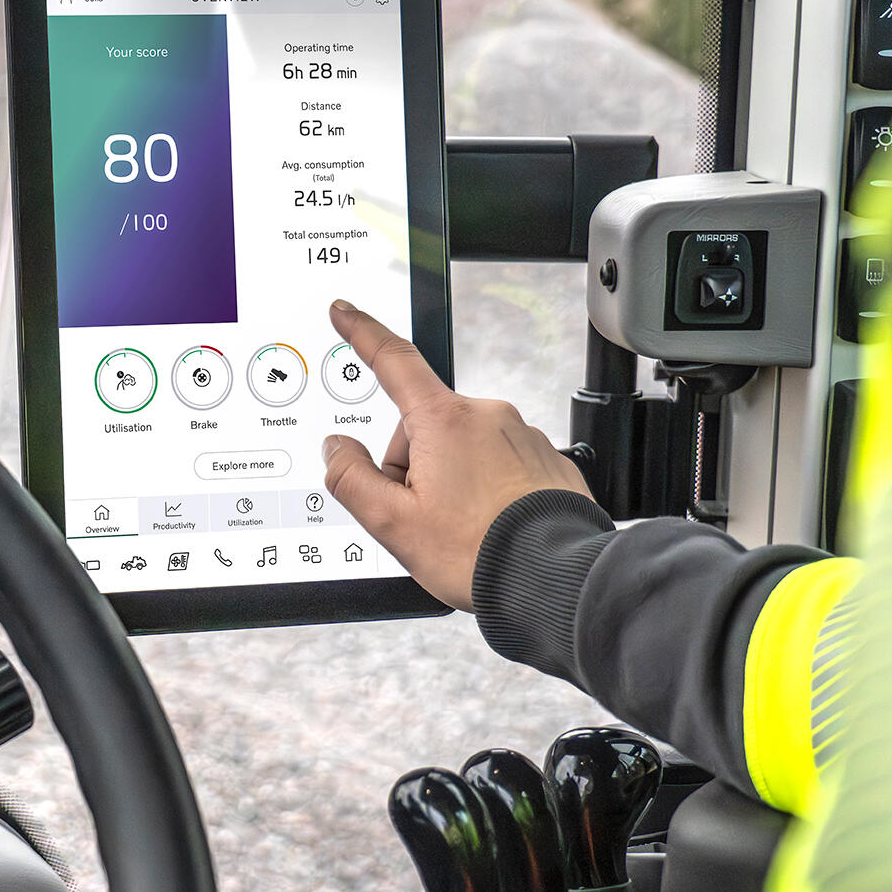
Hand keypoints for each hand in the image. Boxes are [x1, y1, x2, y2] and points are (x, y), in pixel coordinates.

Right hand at [320, 301, 590, 610]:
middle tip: (424, 516)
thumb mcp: (393, 523)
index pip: (393, 362)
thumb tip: (336, 450)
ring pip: (460, 450)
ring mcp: (520, 436)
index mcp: (444, 422)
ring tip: (463, 529)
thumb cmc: (479, 551)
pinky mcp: (544, 459)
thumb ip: (351, 479)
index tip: (345, 311)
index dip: (362, 332)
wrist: (554, 579)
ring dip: (450, 482)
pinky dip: (486, 491)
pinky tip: (489, 525)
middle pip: (423, 428)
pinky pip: (497, 465)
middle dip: (412, 467)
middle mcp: (486, 416)